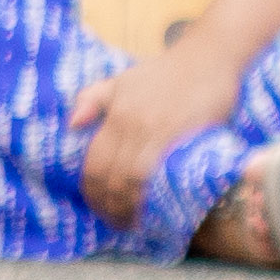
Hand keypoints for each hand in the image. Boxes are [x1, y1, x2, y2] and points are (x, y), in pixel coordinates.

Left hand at [71, 13, 249, 228]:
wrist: (208, 57)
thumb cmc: (164, 72)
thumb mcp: (120, 80)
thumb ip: (93, 100)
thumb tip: (71, 125)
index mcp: (113, 114)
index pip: (93, 161)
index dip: (91, 190)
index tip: (97, 207)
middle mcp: (128, 123)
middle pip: (108, 174)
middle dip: (107, 204)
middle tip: (113, 222)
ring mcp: (153, 129)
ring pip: (129, 177)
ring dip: (126, 205)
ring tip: (130, 221)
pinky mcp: (180, 134)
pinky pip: (156, 170)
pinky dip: (148, 192)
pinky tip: (151, 206)